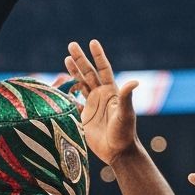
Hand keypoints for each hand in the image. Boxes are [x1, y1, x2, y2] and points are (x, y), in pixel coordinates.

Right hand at [65, 39, 137, 165]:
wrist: (117, 152)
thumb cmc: (124, 133)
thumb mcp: (125, 114)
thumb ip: (126, 97)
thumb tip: (135, 81)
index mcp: (111, 92)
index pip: (103, 69)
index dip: (98, 56)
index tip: (92, 42)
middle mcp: (101, 95)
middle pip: (89, 73)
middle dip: (81, 59)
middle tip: (71, 44)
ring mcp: (92, 105)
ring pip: (80, 83)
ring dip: (73, 71)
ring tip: (66, 58)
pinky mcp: (84, 116)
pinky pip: (73, 101)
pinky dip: (66, 94)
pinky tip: (59, 85)